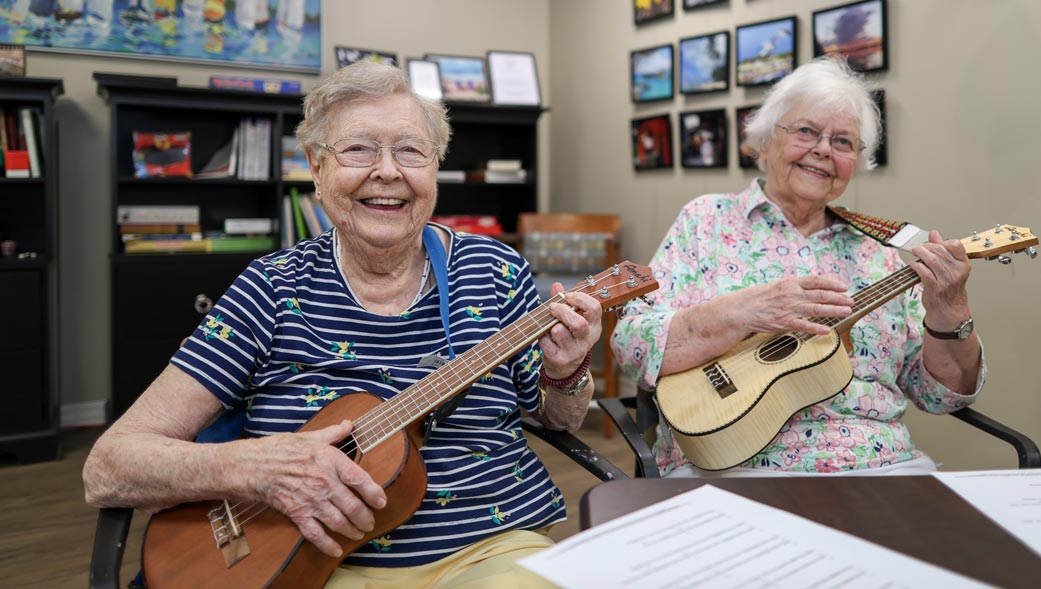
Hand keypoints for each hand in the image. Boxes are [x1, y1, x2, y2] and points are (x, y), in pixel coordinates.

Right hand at [241, 420, 386, 557]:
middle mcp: (324, 482)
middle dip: (365, 517)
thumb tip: (350, 424)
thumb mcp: (310, 436)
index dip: (374, 493)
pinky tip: (336, 549)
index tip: (381, 501)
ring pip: (338, 522)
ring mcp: (311, 500)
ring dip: (352, 530)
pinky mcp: (297, 513)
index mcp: (330, 461)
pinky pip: (315, 533)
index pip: (360, 479)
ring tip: (359, 533)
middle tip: (370, 522)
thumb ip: (334, 433)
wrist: (252, 466)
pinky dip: (327, 544)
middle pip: (353, 506)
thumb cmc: (280, 449)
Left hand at [539, 283, 602, 378]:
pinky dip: (542, 337)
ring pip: (559, 332)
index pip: (595, 308)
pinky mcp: (559, 359)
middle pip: (578, 323)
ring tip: (550, 327)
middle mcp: (587, 340)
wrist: (566, 368)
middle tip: (553, 308)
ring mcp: (574, 351)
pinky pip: (546, 342)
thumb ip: (564, 301)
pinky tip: (546, 338)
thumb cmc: (569, 337)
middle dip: (563, 311)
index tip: (568, 296)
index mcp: (594, 327)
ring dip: (551, 325)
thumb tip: (557, 286)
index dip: (580, 299)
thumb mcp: (572, 319)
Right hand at [739, 275, 852, 335]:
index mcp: (790, 283)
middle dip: (839, 298)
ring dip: (834, 310)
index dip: (832, 283)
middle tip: (851, 301)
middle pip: (821, 295)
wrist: (742, 309)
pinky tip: (827, 330)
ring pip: (817, 309)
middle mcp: (792, 294)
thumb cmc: (759, 298)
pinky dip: (816, 328)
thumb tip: (812, 289)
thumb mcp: (778, 286)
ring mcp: (789, 308)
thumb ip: (795, 288)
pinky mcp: (784, 322)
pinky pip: (804, 325)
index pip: (816, 281)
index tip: (844, 287)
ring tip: (847, 311)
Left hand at [910, 230, 972, 328]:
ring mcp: (947, 280)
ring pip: (932, 259)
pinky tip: (913, 265)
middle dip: (927, 246)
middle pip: (940, 250)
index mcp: (963, 264)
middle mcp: (957, 271)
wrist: (949, 309)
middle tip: (919, 248)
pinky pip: (924, 272)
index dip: (942, 241)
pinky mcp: (935, 288)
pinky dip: (916, 266)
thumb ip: (942, 249)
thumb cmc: (949, 287)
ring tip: (915, 252)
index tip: (933, 243)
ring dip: (920, 253)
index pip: (956, 245)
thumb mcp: (950, 267)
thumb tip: (934, 233)